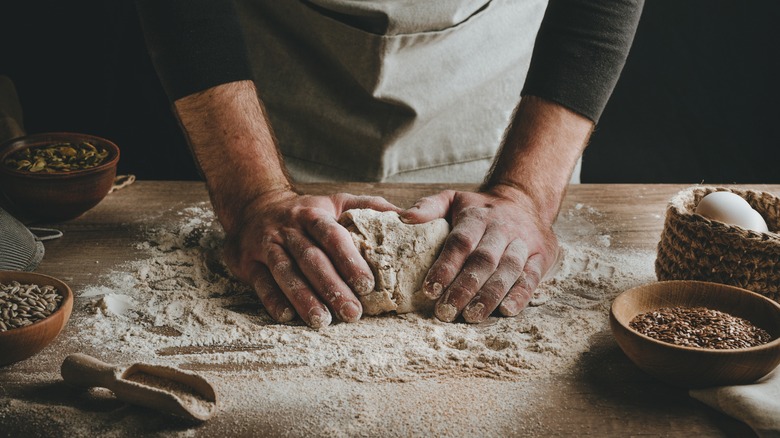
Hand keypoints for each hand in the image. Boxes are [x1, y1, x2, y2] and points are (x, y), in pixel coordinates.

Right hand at [223, 189, 399, 327]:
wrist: (253, 205)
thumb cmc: (306, 211)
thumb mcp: (336, 201)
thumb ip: (369, 208)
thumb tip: (408, 217)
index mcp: (313, 214)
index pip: (332, 236)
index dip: (349, 260)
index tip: (368, 285)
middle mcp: (288, 229)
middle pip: (310, 258)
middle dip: (332, 287)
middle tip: (352, 313)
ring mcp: (266, 245)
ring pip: (285, 273)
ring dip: (304, 298)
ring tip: (323, 321)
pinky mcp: (248, 263)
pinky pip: (261, 284)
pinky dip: (273, 301)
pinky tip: (288, 317)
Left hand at [400, 185, 558, 322]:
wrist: (524, 200)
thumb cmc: (479, 208)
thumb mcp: (452, 199)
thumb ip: (428, 208)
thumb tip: (403, 218)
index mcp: (477, 217)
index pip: (461, 242)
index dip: (446, 267)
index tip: (430, 290)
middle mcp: (502, 229)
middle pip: (483, 260)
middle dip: (464, 287)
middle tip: (446, 311)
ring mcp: (524, 242)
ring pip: (508, 270)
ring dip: (490, 295)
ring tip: (471, 316)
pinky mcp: (541, 256)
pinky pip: (532, 277)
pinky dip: (521, 295)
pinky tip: (506, 311)